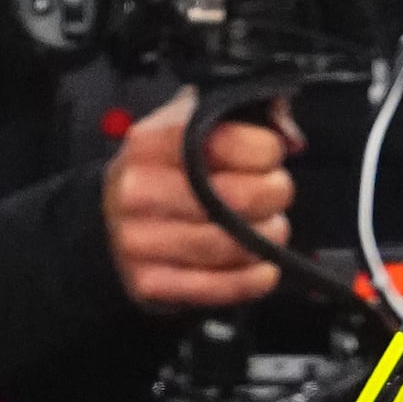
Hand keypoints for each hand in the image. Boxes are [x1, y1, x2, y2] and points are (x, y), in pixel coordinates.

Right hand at [108, 93, 298, 313]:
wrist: (113, 217)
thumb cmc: (166, 169)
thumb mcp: (192, 124)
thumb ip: (245, 114)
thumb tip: (290, 137)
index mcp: (150, 142)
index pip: (225, 141)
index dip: (265, 150)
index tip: (271, 155)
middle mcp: (139, 189)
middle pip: (236, 198)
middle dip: (273, 195)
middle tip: (276, 193)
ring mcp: (139, 240)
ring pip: (230, 246)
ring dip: (267, 239)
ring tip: (270, 227)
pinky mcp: (149, 281)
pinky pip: (217, 287)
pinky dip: (252, 279)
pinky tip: (264, 266)